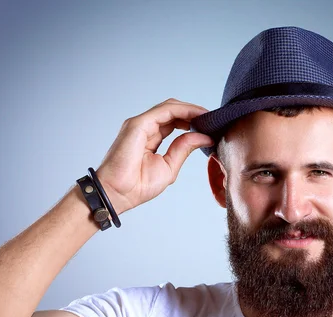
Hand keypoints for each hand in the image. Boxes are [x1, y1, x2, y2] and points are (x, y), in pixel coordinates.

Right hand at [95, 98, 213, 214]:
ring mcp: (140, 124)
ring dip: (191, 110)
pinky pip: (164, 111)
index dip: (193, 121)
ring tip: (208, 116)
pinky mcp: (138, 124)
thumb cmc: (137, 185)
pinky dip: (183, 111)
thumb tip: (204, 137)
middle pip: (173, 111)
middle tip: (213, 119)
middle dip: (194, 113)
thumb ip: (184, 149)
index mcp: (151, 137)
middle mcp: (145, 128)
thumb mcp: (170, 166)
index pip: (174, 121)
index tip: (211, 126)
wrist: (118, 194)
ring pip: (170, 107)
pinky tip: (197, 116)